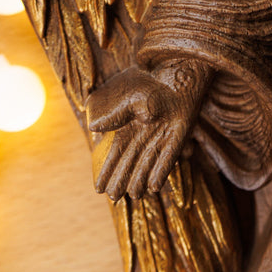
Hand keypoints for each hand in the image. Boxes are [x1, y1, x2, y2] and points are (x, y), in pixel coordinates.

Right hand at [86, 61, 207, 199]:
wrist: (179, 75)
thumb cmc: (154, 84)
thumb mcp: (131, 99)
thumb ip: (115, 115)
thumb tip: (93, 128)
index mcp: (129, 127)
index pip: (115, 153)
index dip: (107, 170)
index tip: (98, 188)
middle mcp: (143, 136)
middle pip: (130, 162)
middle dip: (122, 179)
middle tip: (114, 197)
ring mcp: (160, 138)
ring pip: (147, 163)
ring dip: (140, 179)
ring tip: (135, 195)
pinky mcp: (178, 138)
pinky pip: (168, 158)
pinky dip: (161, 172)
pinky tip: (155, 186)